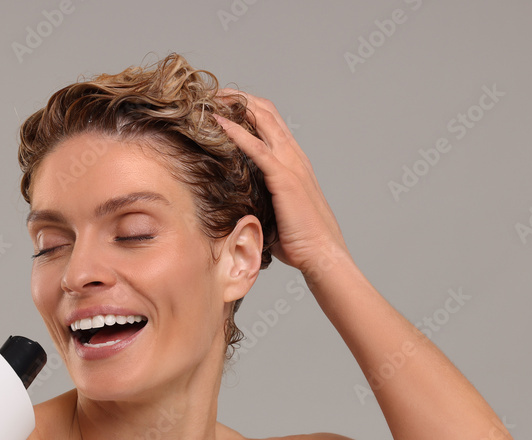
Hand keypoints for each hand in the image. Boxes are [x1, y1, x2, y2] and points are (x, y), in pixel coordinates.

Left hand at [213, 89, 350, 276]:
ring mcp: (291, 164)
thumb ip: (256, 198)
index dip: (246, 107)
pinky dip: (236, 132)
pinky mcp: (284, 178)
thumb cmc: (298, 240)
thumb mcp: (273, 211)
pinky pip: (257, 148)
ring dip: (235, 105)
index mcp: (293, 161)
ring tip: (210, 98)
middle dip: (237, 98)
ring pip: (263, 120)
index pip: (269, 121)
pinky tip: (217, 122)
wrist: (321, 254)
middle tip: (210, 93)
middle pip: (265, 111)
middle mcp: (293, 156)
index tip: (220, 104)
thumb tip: (232, 202)